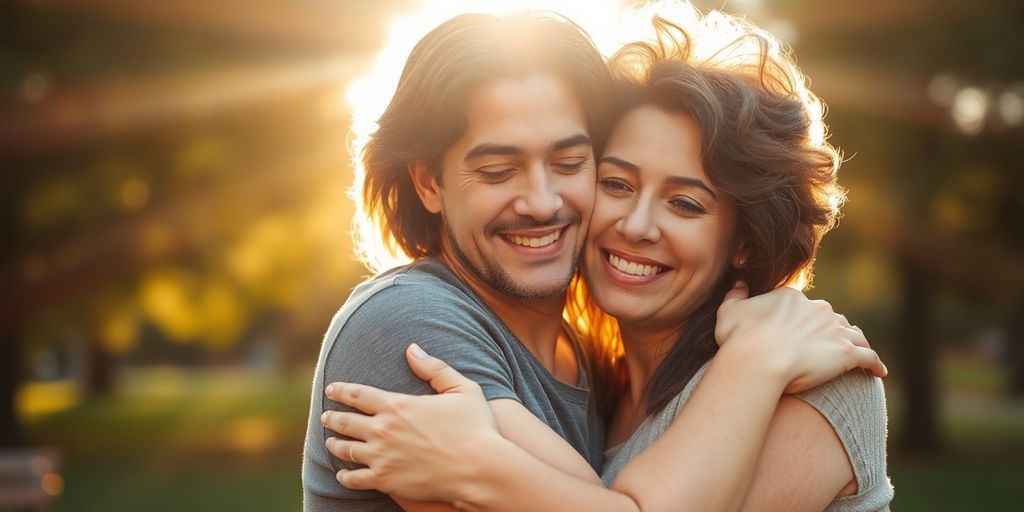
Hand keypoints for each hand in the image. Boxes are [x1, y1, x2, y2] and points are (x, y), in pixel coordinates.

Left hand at [321, 343, 500, 501]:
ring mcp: (381, 457)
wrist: (479, 469)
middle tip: (325, 416)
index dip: (341, 390)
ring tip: (330, 442)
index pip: (358, 394)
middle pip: (345, 422)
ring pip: (346, 450)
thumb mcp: (462, 389)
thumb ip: (434, 368)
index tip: (331, 389)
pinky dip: (345, 476)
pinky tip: (343, 474)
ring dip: (335, 444)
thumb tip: (412, 349)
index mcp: (398, 405)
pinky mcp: (385, 481)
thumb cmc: (476, 428)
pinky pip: (355, 479)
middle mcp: (383, 430)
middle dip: (331, 417)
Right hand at [715, 283, 886, 393]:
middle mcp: (818, 310)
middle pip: (832, 319)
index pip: (806, 307)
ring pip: (854, 335)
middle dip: (833, 330)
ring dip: (857, 343)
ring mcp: (835, 331)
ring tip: (860, 356)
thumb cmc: (739, 339)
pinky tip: (878, 372)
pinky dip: (875, 363)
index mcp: (792, 298)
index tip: (805, 333)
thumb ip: (734, 295)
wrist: (758, 361)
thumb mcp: (728, 312)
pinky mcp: (847, 353)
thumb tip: (739, 283)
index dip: (806, 320)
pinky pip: (869, 357)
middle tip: (831, 347)